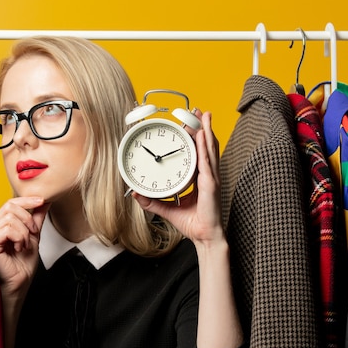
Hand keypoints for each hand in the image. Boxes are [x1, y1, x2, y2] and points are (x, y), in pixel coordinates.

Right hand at [0, 196, 49, 296]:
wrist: (18, 286)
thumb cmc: (21, 267)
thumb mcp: (33, 237)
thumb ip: (36, 219)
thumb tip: (44, 202)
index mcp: (0, 225)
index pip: (11, 203)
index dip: (27, 200)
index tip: (42, 200)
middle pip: (9, 206)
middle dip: (27, 217)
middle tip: (33, 233)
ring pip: (10, 217)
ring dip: (24, 231)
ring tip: (24, 245)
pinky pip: (6, 229)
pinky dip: (19, 237)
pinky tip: (19, 248)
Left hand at [132, 110, 224, 245]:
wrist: (205, 236)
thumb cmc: (193, 223)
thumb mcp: (166, 209)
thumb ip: (151, 201)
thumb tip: (135, 194)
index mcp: (200, 178)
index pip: (199, 153)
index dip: (196, 138)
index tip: (191, 123)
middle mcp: (208, 175)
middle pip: (206, 146)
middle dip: (203, 127)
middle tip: (198, 111)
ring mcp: (211, 178)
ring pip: (209, 149)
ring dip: (206, 131)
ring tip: (204, 115)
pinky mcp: (211, 185)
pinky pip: (207, 163)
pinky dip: (205, 149)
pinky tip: (202, 136)